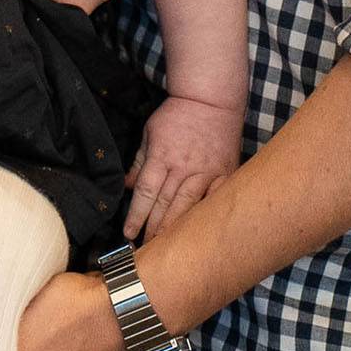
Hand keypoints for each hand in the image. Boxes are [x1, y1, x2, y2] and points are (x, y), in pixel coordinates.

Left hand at [124, 97, 243, 239]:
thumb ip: (139, 160)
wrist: (211, 101)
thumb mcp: (150, 132)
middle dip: (153, 228)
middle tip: (145, 250)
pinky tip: (198, 231)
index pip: (145, 192)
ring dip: (175, 228)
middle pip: (165, 204)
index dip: (136, 215)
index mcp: (162, 156)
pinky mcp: (224, 173)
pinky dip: (206, 215)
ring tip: (165, 246)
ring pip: (188, 205)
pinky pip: (215, 198)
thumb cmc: (177, 115)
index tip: (128, 233)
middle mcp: (183, 167)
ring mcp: (206, 172)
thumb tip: (126, 185)